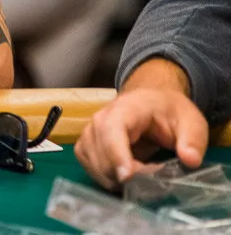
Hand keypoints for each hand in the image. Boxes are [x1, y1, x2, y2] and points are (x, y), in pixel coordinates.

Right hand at [76, 88, 208, 189]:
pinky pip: (90, 166)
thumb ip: (193, 140)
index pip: (112, 130)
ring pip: (94, 162)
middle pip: (101, 151)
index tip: (128, 177)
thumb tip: (190, 159)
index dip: (117, 154)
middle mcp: (101, 118)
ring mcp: (91, 132)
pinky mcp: (87, 145)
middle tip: (153, 178)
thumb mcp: (191, 121)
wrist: (151, 103)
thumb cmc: (169, 111)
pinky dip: (106, 177)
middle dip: (124, 173)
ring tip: (143, 177)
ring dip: (116, 178)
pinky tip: (126, 177)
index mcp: (126, 108)